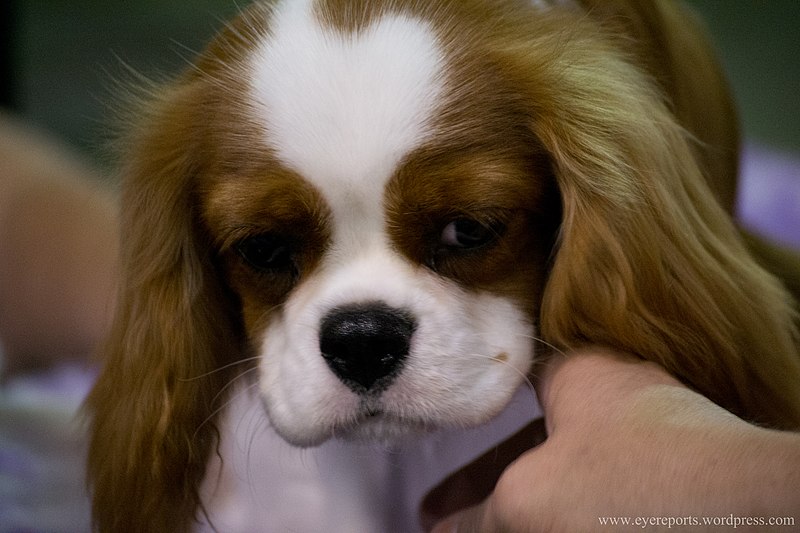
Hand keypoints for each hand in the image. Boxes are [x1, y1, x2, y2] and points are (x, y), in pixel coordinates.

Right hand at [422, 348, 799, 531]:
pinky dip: (564, 517)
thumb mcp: (529, 498)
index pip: (510, 381)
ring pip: (567, 480)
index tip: (440, 448)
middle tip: (438, 521)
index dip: (469, 422)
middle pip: (531, 446)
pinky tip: (543, 531)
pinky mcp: (680, 484)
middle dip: (482, 489)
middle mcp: (620, 400)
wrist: (743, 519)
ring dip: (521, 509)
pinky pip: (602, 500)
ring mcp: (657, 443)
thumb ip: (480, 515)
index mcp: (580, 373)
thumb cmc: (623, 484)